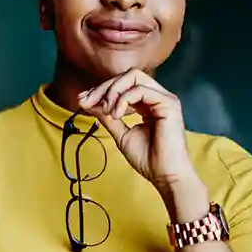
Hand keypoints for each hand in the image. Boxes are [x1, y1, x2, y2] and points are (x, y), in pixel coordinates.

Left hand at [78, 68, 206, 205]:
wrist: (165, 176)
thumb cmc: (148, 159)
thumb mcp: (120, 133)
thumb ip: (107, 116)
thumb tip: (87, 102)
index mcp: (148, 103)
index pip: (123, 85)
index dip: (101, 89)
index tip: (82, 100)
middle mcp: (158, 97)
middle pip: (128, 75)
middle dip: (104, 86)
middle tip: (87, 102)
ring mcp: (165, 98)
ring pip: (133, 76)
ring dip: (112, 91)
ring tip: (106, 111)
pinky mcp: (169, 103)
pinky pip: (140, 90)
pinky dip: (123, 99)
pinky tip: (116, 115)